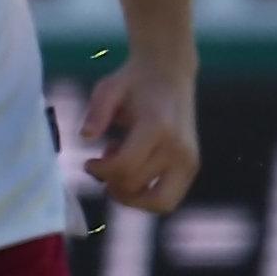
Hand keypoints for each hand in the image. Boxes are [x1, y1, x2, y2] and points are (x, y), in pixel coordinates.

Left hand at [82, 54, 200, 212]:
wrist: (169, 72)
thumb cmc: (133, 81)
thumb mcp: (108, 88)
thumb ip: (96, 112)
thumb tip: (85, 136)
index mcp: (157, 127)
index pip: (125, 167)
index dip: (101, 172)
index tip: (89, 163)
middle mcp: (178, 147)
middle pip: (138, 188)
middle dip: (113, 185)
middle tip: (101, 168)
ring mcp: (189, 160)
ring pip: (160, 203)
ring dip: (132, 195)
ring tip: (120, 170)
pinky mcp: (192, 166)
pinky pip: (169, 198)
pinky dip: (147, 194)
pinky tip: (135, 171)